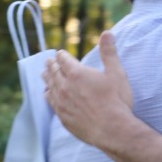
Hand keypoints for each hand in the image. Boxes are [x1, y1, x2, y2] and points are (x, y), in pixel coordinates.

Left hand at [43, 31, 134, 147]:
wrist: (112, 129)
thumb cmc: (117, 100)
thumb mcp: (117, 73)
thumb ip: (109, 52)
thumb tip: (107, 32)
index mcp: (77, 73)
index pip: (63, 60)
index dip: (61, 55)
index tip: (59, 53)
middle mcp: (65, 87)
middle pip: (53, 72)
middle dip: (51, 65)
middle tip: (48, 61)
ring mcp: (62, 103)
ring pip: (50, 86)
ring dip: (47, 78)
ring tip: (44, 74)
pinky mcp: (63, 117)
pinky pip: (51, 102)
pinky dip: (48, 95)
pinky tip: (48, 94)